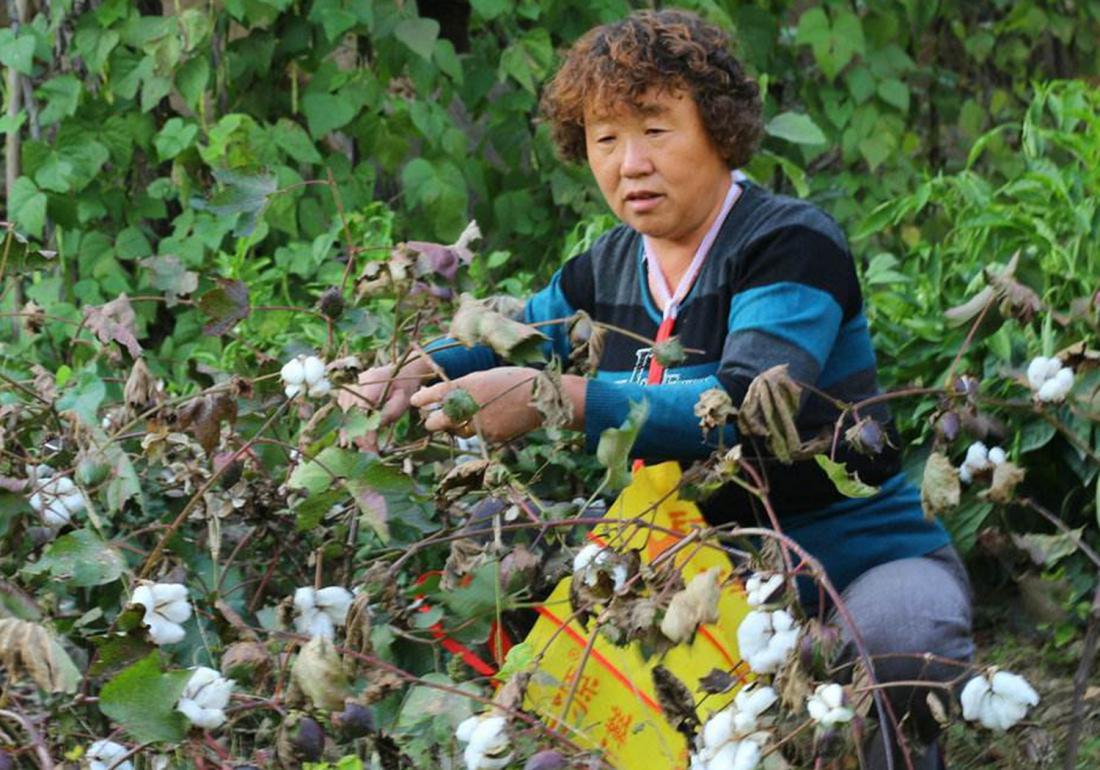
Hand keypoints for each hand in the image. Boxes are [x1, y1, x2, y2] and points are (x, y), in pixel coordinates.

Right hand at [337, 356, 433, 449]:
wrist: (400, 373)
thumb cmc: (404, 388)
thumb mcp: (401, 401)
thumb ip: (388, 414)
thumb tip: (372, 432)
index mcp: (370, 383)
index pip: (362, 411)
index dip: (365, 431)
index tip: (371, 446)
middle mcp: (355, 384)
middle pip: (351, 415)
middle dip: (358, 437)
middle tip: (368, 452)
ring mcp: (348, 389)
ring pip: (345, 416)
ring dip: (352, 434)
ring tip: (362, 449)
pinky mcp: (346, 395)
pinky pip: (344, 414)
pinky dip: (349, 428)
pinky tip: (355, 440)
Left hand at [409, 367, 543, 442]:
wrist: (540, 398)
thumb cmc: (515, 380)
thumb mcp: (486, 376)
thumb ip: (466, 388)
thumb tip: (451, 397)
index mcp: (467, 385)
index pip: (437, 394)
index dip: (423, 399)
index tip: (416, 401)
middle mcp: (469, 405)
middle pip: (439, 420)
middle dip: (433, 421)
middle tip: (430, 419)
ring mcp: (479, 423)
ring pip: (458, 430)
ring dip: (454, 427)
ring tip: (457, 421)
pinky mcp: (490, 436)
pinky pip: (477, 435)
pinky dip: (478, 430)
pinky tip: (488, 421)